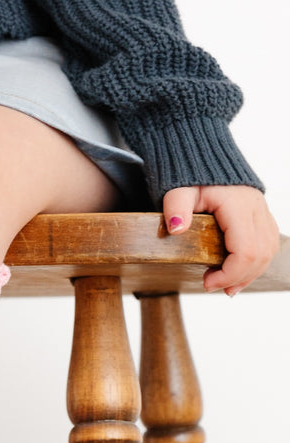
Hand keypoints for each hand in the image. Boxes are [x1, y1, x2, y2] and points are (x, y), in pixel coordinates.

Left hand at [162, 185, 279, 295]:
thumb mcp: (177, 190)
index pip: (246, 250)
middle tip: (211, 286)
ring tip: (226, 286)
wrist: (201, 155)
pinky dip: (255, 262)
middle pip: (260, 255)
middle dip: (238, 277)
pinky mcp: (259, 215)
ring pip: (268, 250)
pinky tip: (237, 274)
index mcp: (239, 205)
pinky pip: (266, 243)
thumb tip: (177, 229)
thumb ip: (176, 208)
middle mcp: (256, 208)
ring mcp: (260, 211)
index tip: (206, 282)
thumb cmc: (188, 174)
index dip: (229, 273)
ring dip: (249, 273)